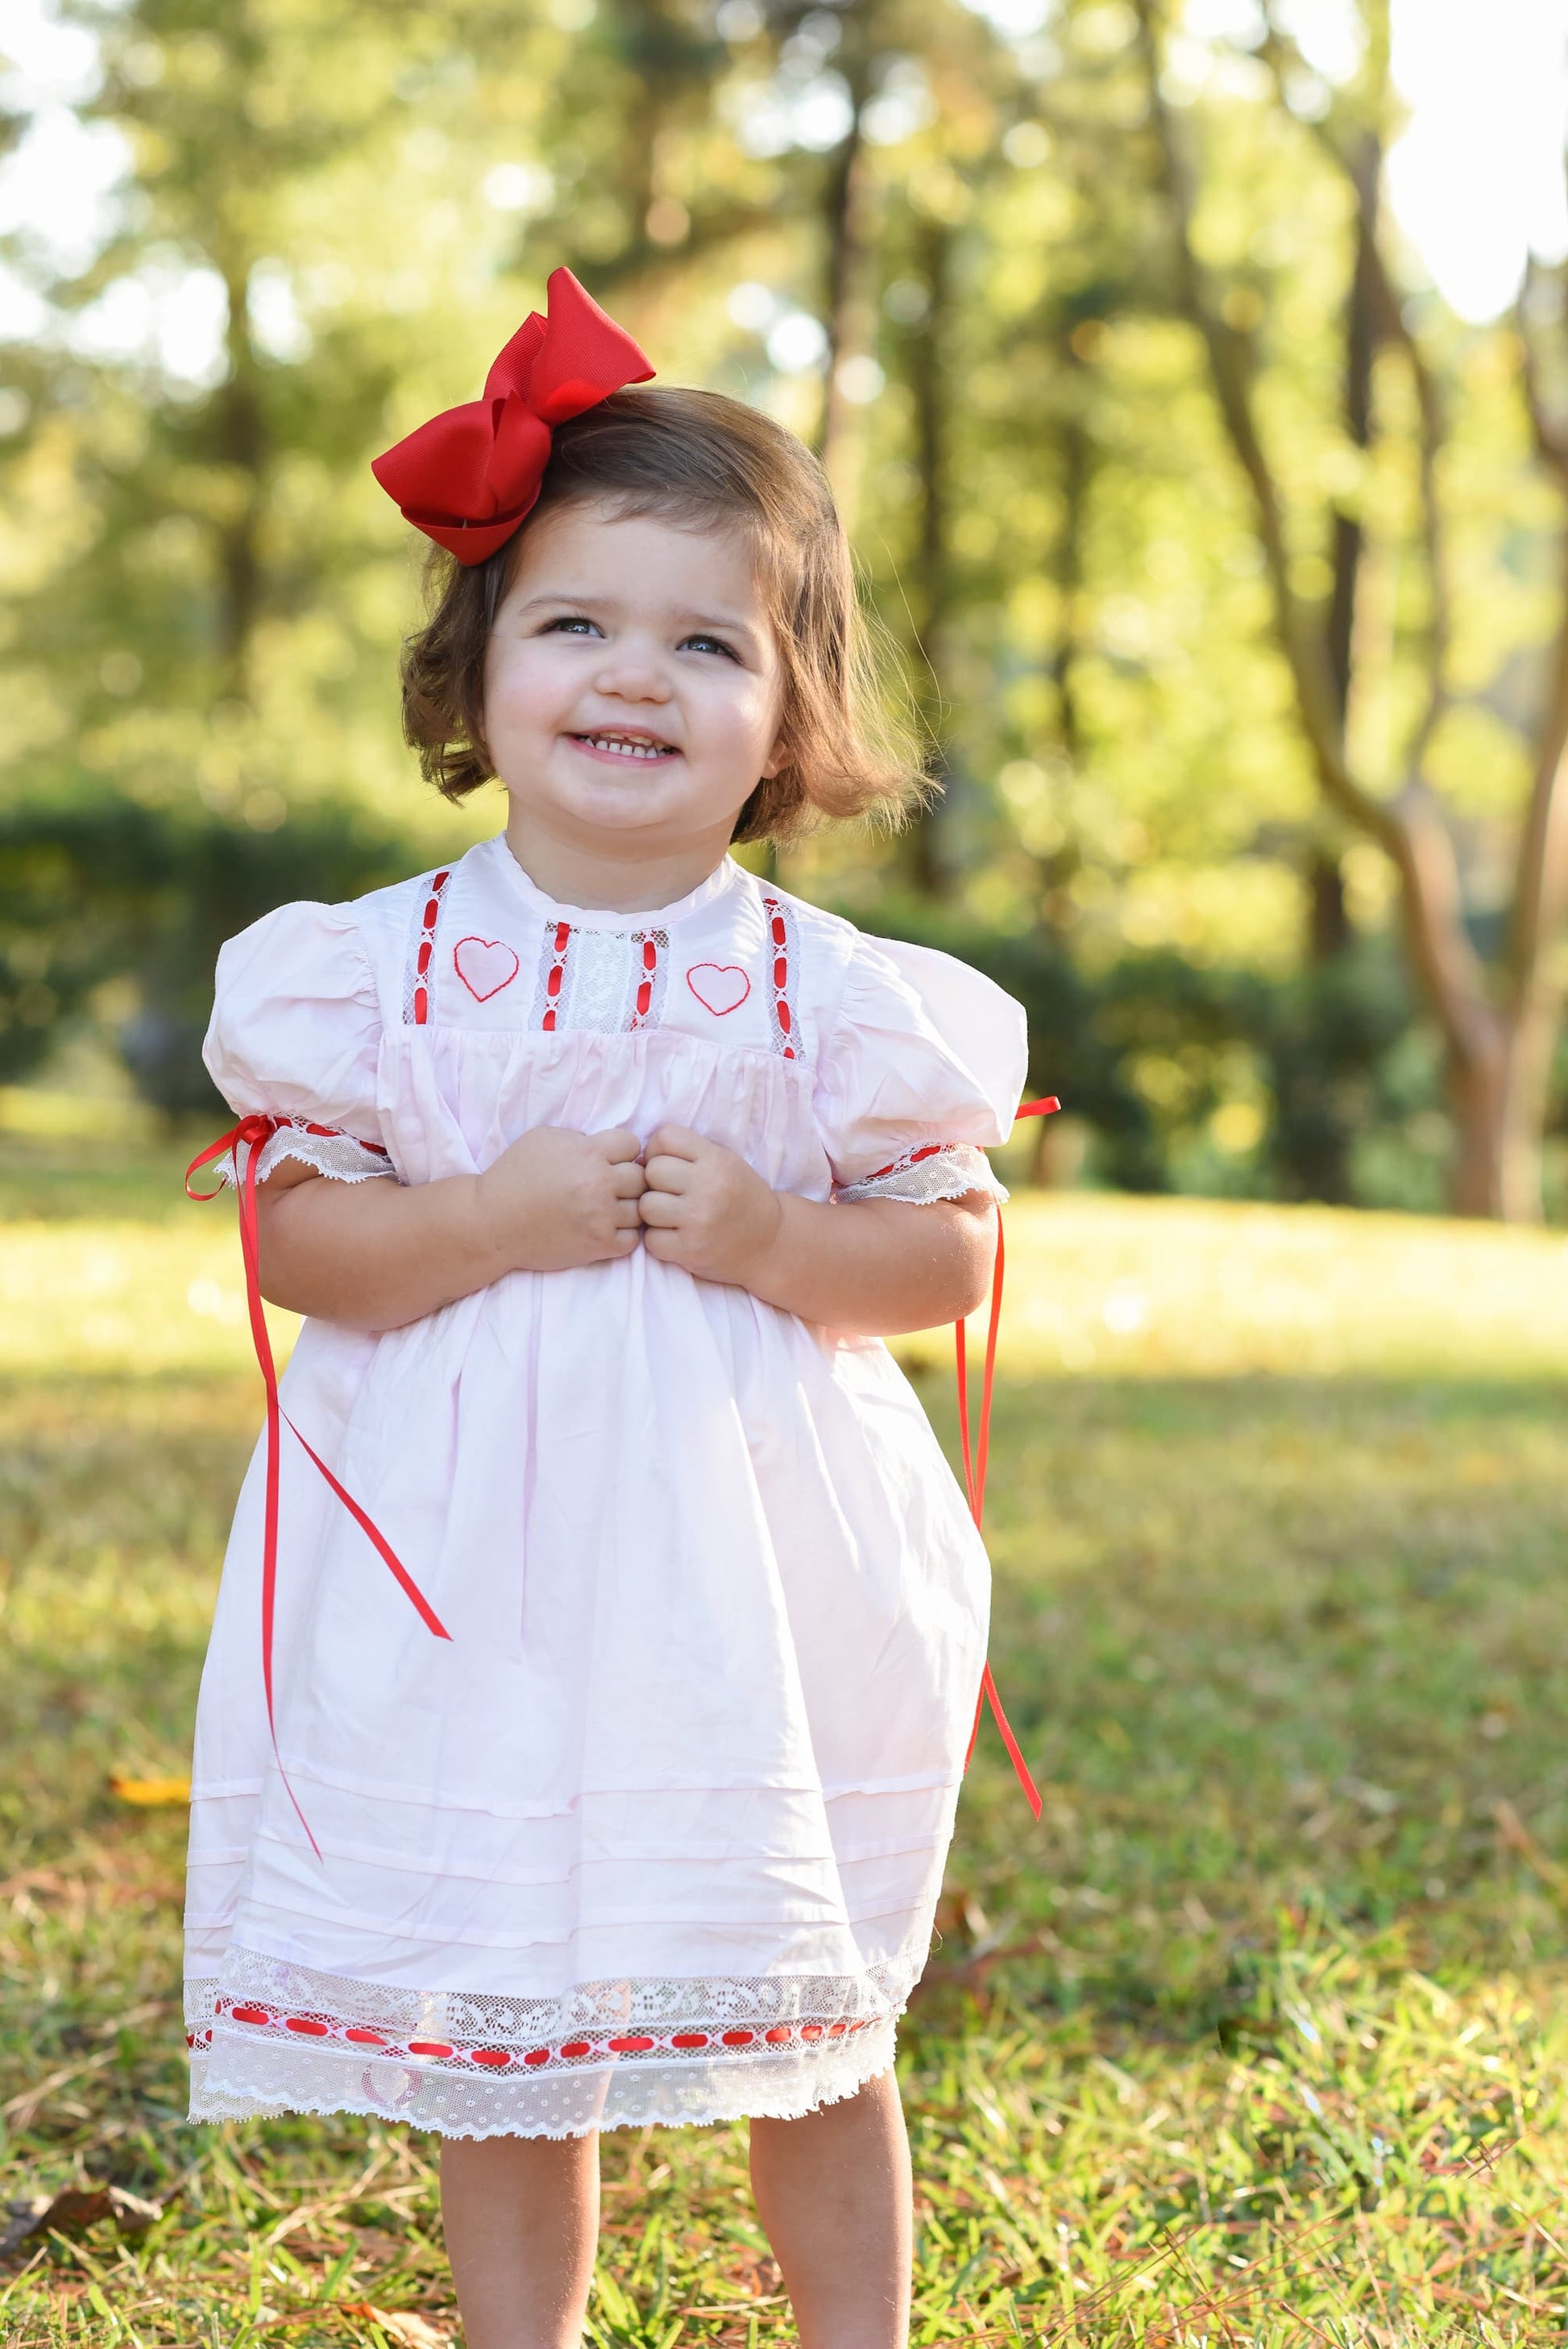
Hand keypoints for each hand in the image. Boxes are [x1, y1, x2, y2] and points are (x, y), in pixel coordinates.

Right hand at [475, 1126, 645, 1272]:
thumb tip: (612, 1146)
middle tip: (608, 1187)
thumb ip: (583, 1138)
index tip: (608, 1161)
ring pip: (641, 1209)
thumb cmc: (515, 1176)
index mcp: (587, 1153)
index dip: (621, 1152)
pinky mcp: (598, 1245)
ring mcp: (601, 1217)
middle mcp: (599, 1184)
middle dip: (627, 1180)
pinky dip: (624, 1234)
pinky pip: (634, 1239)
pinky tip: (606, 1227)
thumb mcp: (544, 1138)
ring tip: (607, 1208)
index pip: (633, 1144)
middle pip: (642, 1177)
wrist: (492, 1222)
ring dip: (628, 1208)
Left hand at [638, 1124, 781, 1285]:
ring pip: (646, 1206)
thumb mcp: (725, 1162)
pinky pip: (651, 1239)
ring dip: (654, 1213)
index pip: (665, 1137)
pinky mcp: (690, 1249)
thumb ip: (688, 1153)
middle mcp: (709, 1187)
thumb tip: (638, 1158)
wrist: (769, 1243)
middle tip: (671, 1194)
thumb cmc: (740, 1199)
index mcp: (717, 1160)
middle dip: (656, 1183)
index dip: (659, 1151)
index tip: (671, 1166)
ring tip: (672, 1217)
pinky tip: (675, 1237)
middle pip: (651, 1171)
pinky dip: (658, 1240)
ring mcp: (699, 1220)